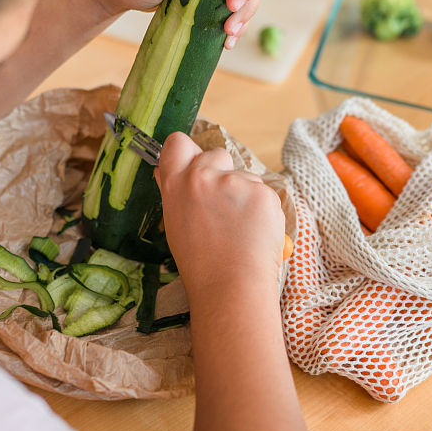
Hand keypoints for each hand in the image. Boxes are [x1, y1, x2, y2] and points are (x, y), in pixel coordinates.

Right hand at [155, 133, 285, 296]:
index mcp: (176, 184)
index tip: (194, 164)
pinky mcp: (264, 193)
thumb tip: (167, 170)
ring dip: (245, 194)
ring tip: (240, 229)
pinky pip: (265, 193)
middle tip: (223, 207)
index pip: (178, 143)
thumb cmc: (201, 264)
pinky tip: (255, 233)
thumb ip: (175, 192)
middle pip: (217, 154)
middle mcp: (203, 176)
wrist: (231, 287)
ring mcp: (235, 182)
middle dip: (222, 173)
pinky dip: (263, 210)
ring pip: (244, 176)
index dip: (188, 152)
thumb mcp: (176, 224)